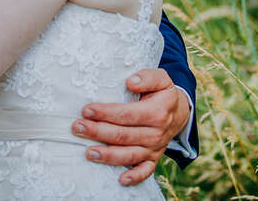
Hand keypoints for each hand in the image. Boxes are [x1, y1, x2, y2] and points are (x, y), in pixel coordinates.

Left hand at [71, 68, 190, 185]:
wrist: (179, 112)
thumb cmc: (162, 93)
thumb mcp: (161, 78)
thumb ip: (147, 77)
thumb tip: (131, 81)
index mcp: (157, 112)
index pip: (127, 114)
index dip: (106, 113)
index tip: (87, 110)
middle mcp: (156, 133)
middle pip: (123, 135)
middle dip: (98, 132)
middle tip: (78, 127)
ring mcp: (155, 148)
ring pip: (130, 154)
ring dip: (108, 155)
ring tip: (88, 153)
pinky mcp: (154, 158)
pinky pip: (145, 171)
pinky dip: (134, 177)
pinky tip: (120, 180)